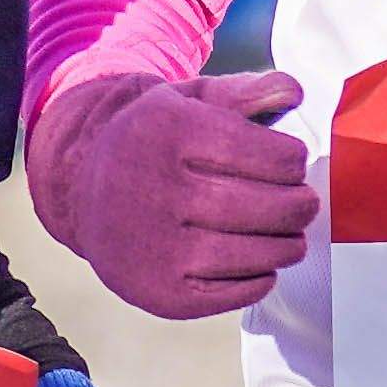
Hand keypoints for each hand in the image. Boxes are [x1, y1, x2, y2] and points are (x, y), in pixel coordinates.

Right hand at [26, 68, 311, 320]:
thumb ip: (245, 91)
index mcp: (169, 130)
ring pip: (252, 254)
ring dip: (286, 246)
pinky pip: (231, 294)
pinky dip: (258, 279)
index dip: (293, 161)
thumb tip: (294, 95)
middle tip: (304, 203)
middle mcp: (156, 189)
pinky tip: (259, 261)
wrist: (82, 184)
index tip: (293, 162)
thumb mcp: (190, 98)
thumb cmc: (155, 138)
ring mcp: (154, 247)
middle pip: (263, 207)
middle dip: (298, 206)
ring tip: (289, 234)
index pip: (267, 155)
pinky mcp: (157, 293)